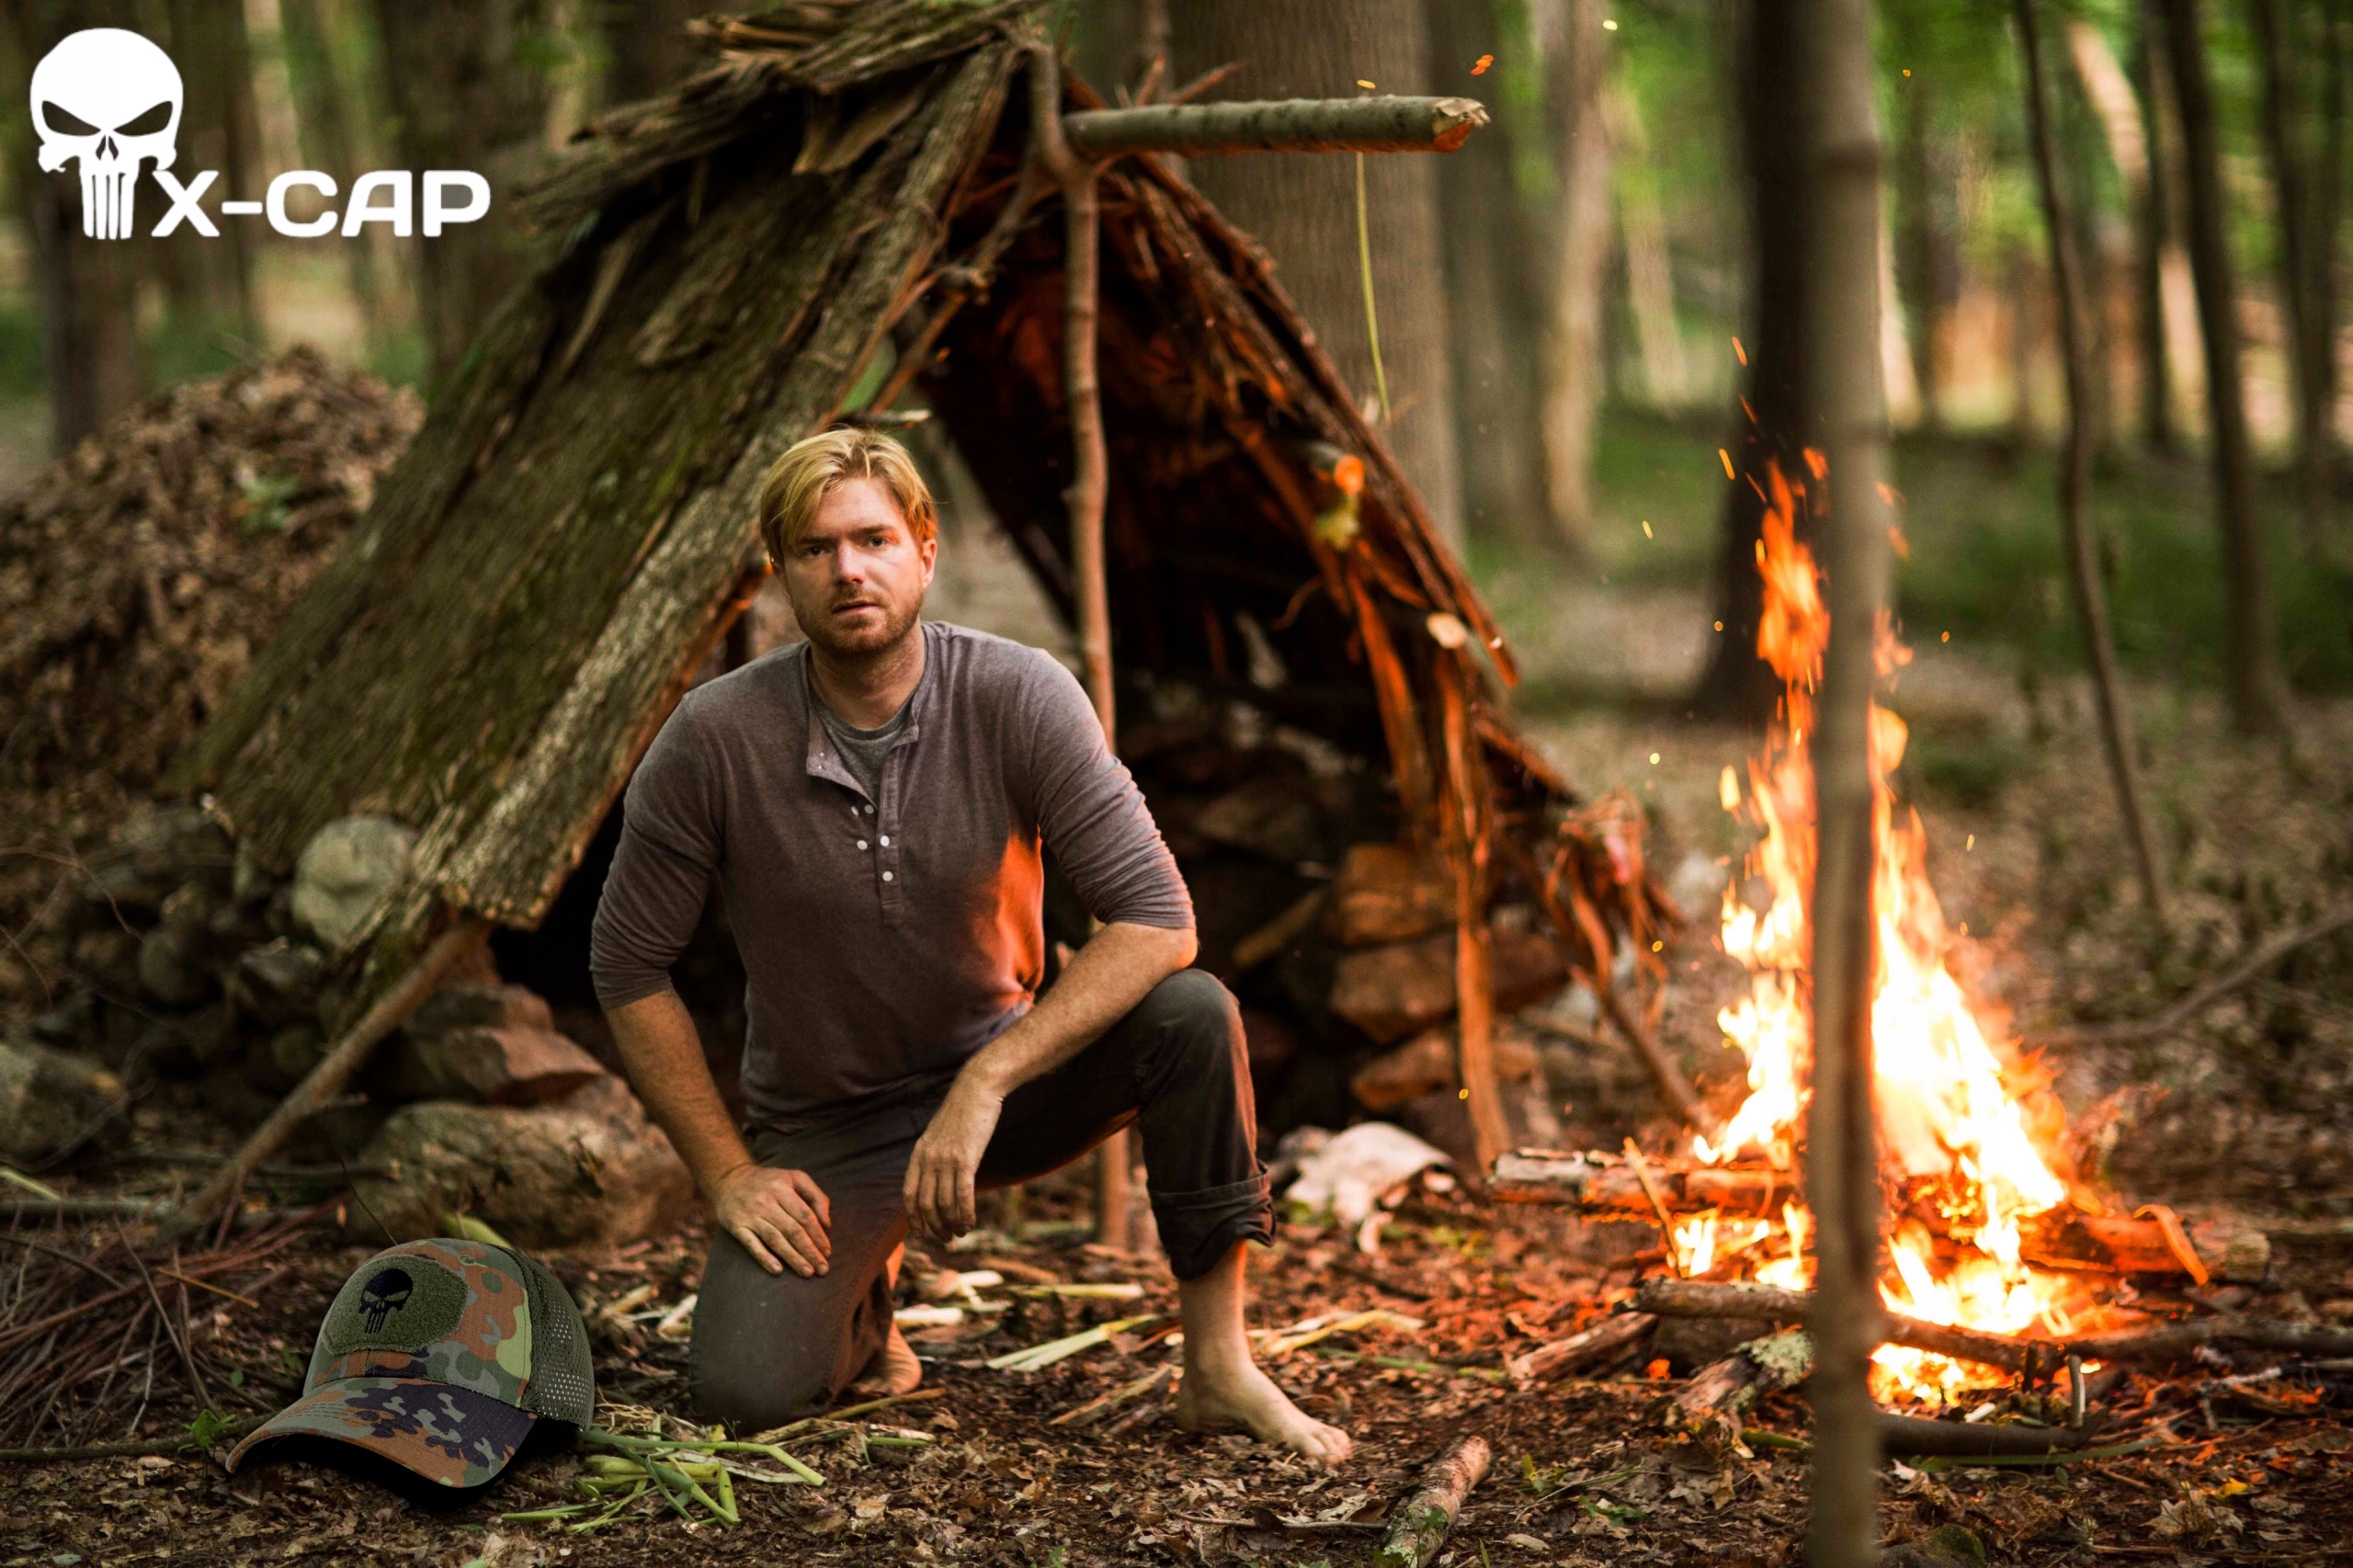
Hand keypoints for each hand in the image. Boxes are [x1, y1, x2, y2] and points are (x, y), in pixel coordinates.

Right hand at [712, 1164, 831, 1276]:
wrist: (730, 1179)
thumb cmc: (770, 1182)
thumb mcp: (795, 1178)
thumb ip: (816, 1196)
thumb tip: (827, 1224)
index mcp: (782, 1187)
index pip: (805, 1216)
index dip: (818, 1236)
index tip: (827, 1252)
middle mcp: (766, 1201)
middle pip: (792, 1230)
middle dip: (810, 1251)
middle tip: (822, 1269)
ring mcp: (750, 1214)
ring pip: (775, 1240)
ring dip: (793, 1258)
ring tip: (807, 1272)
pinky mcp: (736, 1226)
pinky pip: (752, 1245)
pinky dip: (764, 1258)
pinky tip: (778, 1270)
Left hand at [903, 1073, 1003, 1240]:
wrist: (977, 1089)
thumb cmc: (963, 1111)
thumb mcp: (941, 1133)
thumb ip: (936, 1154)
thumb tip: (939, 1175)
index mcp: (919, 1153)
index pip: (909, 1194)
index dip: (913, 1218)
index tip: (920, 1234)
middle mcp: (928, 1158)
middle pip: (925, 1203)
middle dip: (934, 1226)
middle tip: (945, 1238)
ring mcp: (946, 1159)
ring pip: (944, 1203)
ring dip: (951, 1223)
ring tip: (960, 1234)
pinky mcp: (966, 1159)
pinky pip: (963, 1195)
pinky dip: (965, 1214)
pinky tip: (970, 1223)